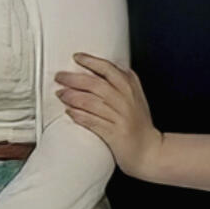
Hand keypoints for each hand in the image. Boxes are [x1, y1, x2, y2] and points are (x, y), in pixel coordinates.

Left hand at [55, 52, 163, 176]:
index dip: (90, 61)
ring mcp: (120, 117)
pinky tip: (69, 112)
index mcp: (130, 88)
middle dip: (74, 78)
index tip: (76, 57)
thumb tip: (100, 67)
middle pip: (95, 84)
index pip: (108, 69)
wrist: (150, 150)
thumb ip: (123, 81)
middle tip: (60, 77)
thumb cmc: (139, 123)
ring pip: (91, 102)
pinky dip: (78, 115)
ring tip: (60, 94)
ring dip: (72, 96)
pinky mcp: (114, 134)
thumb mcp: (135, 97)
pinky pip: (92, 121)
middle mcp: (125, 100)